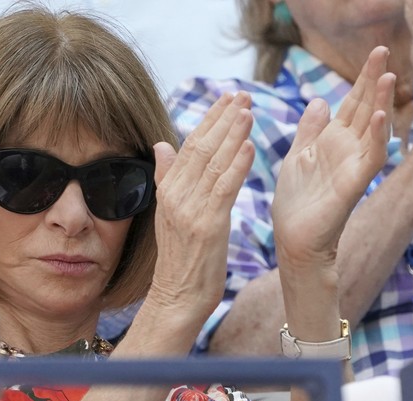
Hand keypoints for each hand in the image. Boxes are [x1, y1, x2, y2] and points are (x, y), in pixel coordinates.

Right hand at [148, 92, 253, 322]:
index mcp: (168, 191)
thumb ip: (167, 177)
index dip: (209, 120)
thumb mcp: (168, 214)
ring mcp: (191, 210)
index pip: (188, 146)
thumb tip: (163, 144)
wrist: (177, 295)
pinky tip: (249, 147)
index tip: (226, 99)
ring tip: (248, 110)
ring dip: (233, 135)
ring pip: (213, 164)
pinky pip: (224, 190)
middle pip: (201, 148)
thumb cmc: (180, 257)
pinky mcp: (208, 226)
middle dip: (223, 119)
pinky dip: (237, 166)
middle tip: (242, 94)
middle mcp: (177, 196)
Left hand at [273, 46, 394, 271]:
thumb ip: (310, 130)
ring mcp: (352, 165)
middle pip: (363, 108)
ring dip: (379, 102)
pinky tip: (376, 116)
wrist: (293, 237)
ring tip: (386, 75)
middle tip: (383, 50)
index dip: (360, 80)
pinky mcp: (353, 183)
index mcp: (330, 141)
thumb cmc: (295, 201)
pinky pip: (369, 156)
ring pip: (372, 128)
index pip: (351, 104)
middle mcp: (345, 149)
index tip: (372, 53)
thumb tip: (320, 100)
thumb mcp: (298, 156)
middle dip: (372, 81)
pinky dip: (374, 136)